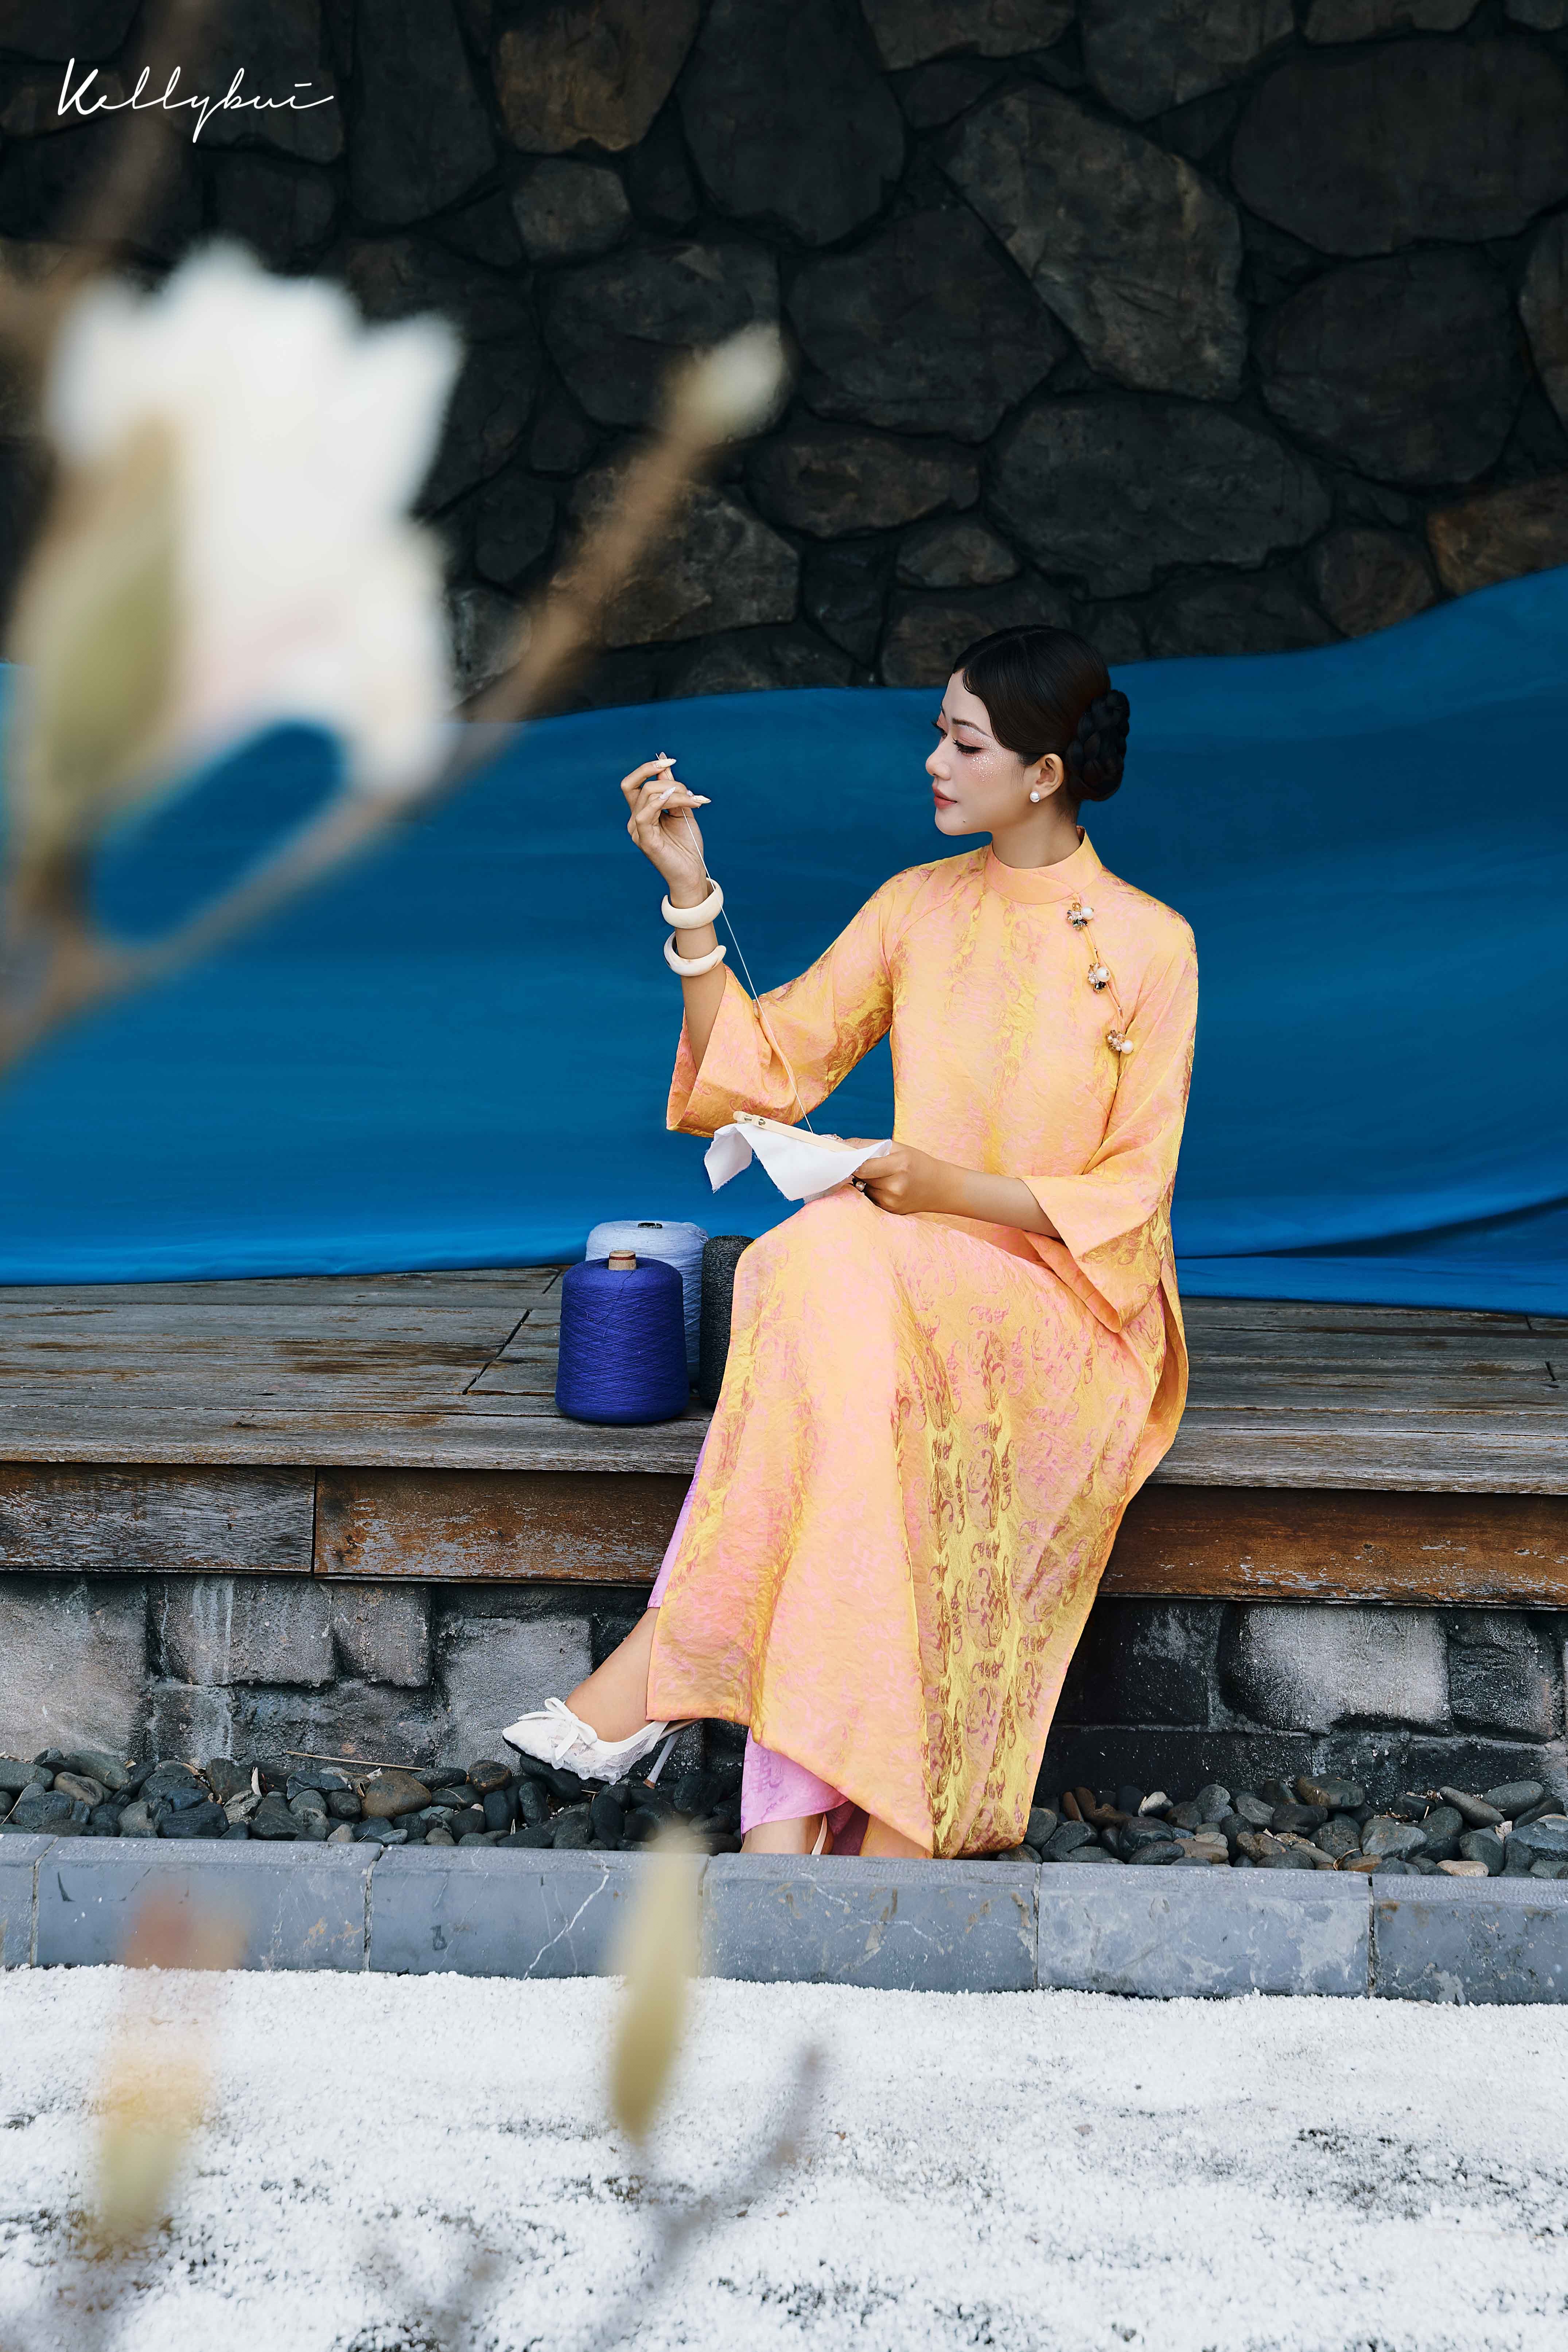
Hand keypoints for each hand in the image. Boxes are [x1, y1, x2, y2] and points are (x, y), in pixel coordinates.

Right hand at [621, 753, 710, 899]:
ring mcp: (637, 830)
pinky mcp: (645, 840)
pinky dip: (661, 802)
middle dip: (663, 778)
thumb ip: (673, 789)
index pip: (635, 783)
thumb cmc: (687, 844)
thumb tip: (665, 763)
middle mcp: (635, 819)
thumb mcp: (682, 810)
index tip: (671, 761)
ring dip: (675, 792)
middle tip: (689, 791)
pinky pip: (644, 814)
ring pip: (647, 795)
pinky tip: (678, 800)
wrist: (692, 872)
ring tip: (693, 801)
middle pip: (635, 784)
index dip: (649, 768)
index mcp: (642, 812)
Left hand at [850, 1142, 955, 1216]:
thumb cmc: (917, 1163)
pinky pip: (869, 1198)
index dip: (851, 1162)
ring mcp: (892, 1201)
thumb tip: (842, 1144)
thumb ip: (869, 1146)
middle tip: (861, 1163)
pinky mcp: (890, 1211)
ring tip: (879, 1175)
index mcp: (899, 1166)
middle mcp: (895, 1186)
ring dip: (864, 1181)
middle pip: (861, 1178)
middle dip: (857, 1170)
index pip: (863, 1167)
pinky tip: (883, 1186)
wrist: (940, 1187)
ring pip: (863, 1188)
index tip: (844, 1157)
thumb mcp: (898, 1148)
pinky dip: (871, 1191)